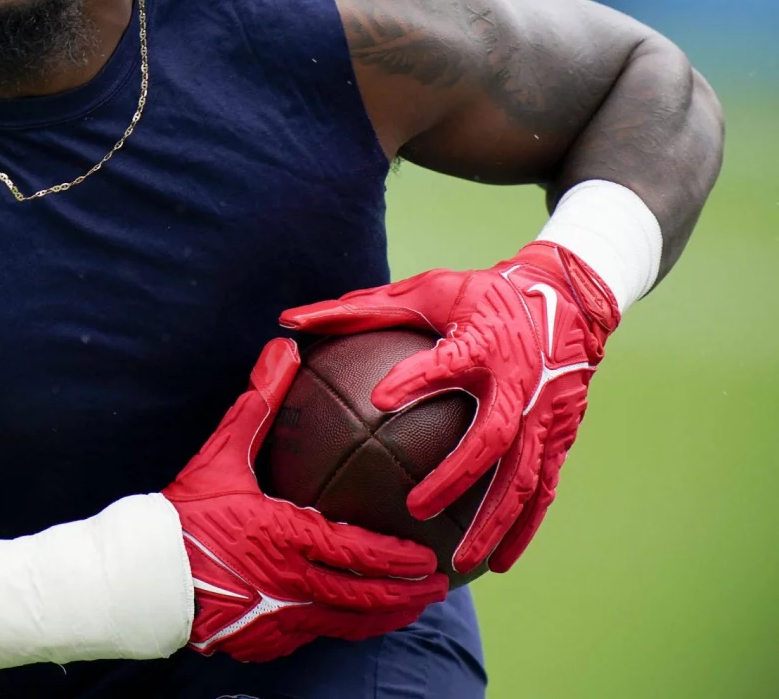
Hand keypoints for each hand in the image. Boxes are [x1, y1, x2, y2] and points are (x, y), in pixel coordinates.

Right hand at [163, 338, 447, 662]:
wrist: (139, 575)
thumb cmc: (182, 514)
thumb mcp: (220, 454)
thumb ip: (258, 404)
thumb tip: (284, 350)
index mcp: (284, 538)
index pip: (356, 554)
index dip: (397, 559)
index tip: (428, 556)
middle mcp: (287, 585)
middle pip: (363, 597)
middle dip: (407, 594)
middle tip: (439, 586)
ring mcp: (275, 619)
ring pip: (344, 624)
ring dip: (383, 617)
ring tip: (410, 609)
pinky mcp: (260, 641)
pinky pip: (311, 638)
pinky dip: (340, 630)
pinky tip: (349, 622)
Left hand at [280, 241, 620, 573]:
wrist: (566, 298)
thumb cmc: (480, 295)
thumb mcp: (425, 290)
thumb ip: (360, 309)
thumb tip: (288, 319)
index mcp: (482, 342)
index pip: (447, 362)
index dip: (417, 379)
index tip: (378, 398)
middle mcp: (519, 383)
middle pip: (491, 439)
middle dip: (456, 477)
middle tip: (414, 510)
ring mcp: (545, 415)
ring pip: (523, 479)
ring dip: (494, 523)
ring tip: (459, 563)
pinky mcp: (560, 435)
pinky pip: (543, 489)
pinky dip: (523, 527)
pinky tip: (499, 563)